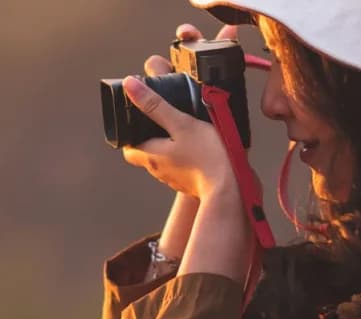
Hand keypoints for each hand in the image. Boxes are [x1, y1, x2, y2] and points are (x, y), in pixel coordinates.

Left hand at [121, 24, 242, 198]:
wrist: (232, 189)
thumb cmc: (209, 158)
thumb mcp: (181, 123)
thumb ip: (155, 105)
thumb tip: (131, 86)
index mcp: (152, 156)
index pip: (128, 148)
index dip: (129, 135)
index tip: (137, 121)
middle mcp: (160, 171)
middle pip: (146, 153)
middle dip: (151, 138)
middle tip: (163, 122)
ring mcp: (176, 179)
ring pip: (165, 161)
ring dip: (170, 147)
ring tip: (185, 130)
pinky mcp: (192, 183)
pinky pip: (183, 168)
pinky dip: (187, 157)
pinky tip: (201, 146)